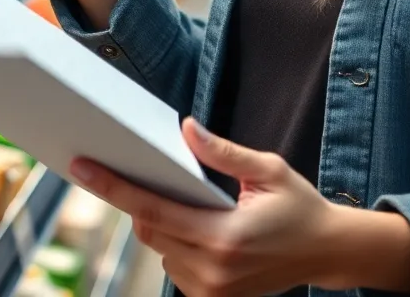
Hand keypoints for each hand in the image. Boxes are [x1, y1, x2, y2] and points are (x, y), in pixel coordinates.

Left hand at [71, 119, 344, 296]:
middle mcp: (212, 270)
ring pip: (160, 250)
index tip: (84, 167)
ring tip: (187, 199)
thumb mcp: (268, 170)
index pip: (154, 209)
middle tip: (136, 168)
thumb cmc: (299, 206)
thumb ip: (223, 152)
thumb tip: (187, 129)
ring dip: (160, 223)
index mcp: (225, 235)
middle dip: (138, 199)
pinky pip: (175, 266)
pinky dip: (176, 243)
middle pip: (149, 230)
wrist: (325, 251)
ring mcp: (211, 291)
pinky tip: (199, 225)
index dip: (115, 187)